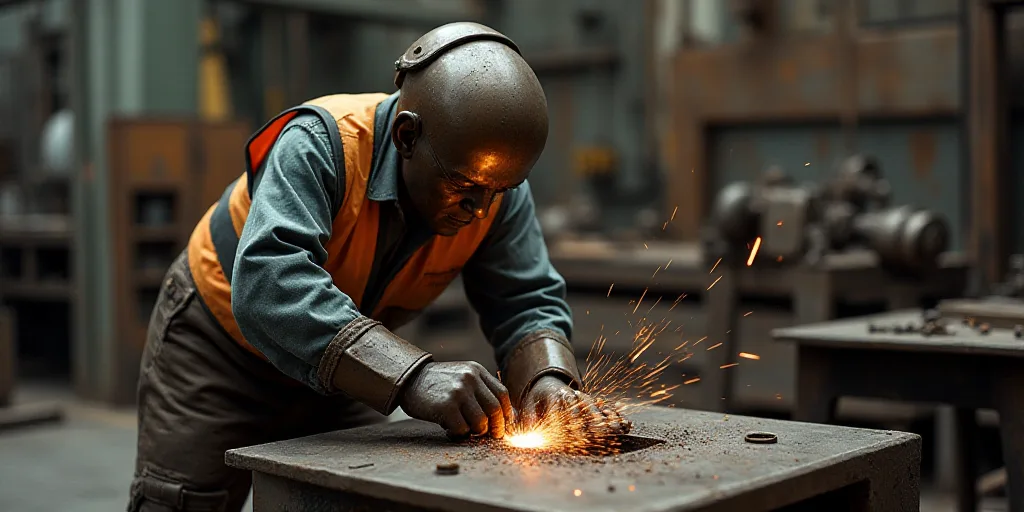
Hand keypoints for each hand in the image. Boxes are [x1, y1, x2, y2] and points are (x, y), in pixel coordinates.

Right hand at [398, 361, 512, 438]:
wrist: (408, 379)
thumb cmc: (437, 385)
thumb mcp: (461, 377)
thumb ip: (480, 390)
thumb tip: (503, 416)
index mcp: (476, 371)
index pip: (502, 394)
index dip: (507, 414)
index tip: (503, 425)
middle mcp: (470, 379)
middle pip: (495, 410)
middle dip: (496, 428)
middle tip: (490, 436)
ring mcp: (458, 392)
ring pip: (481, 423)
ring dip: (475, 432)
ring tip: (463, 429)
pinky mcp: (446, 406)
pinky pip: (462, 430)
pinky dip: (458, 434)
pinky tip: (449, 429)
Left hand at [520, 375, 630, 435]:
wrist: (547, 382)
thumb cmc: (537, 400)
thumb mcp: (528, 408)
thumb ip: (529, 421)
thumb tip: (526, 435)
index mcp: (553, 395)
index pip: (563, 410)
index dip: (570, 422)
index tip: (576, 435)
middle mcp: (571, 395)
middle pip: (584, 409)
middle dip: (593, 422)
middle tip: (602, 434)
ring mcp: (584, 398)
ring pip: (598, 408)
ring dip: (608, 419)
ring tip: (618, 430)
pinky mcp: (593, 402)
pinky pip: (606, 408)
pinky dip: (616, 416)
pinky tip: (626, 424)